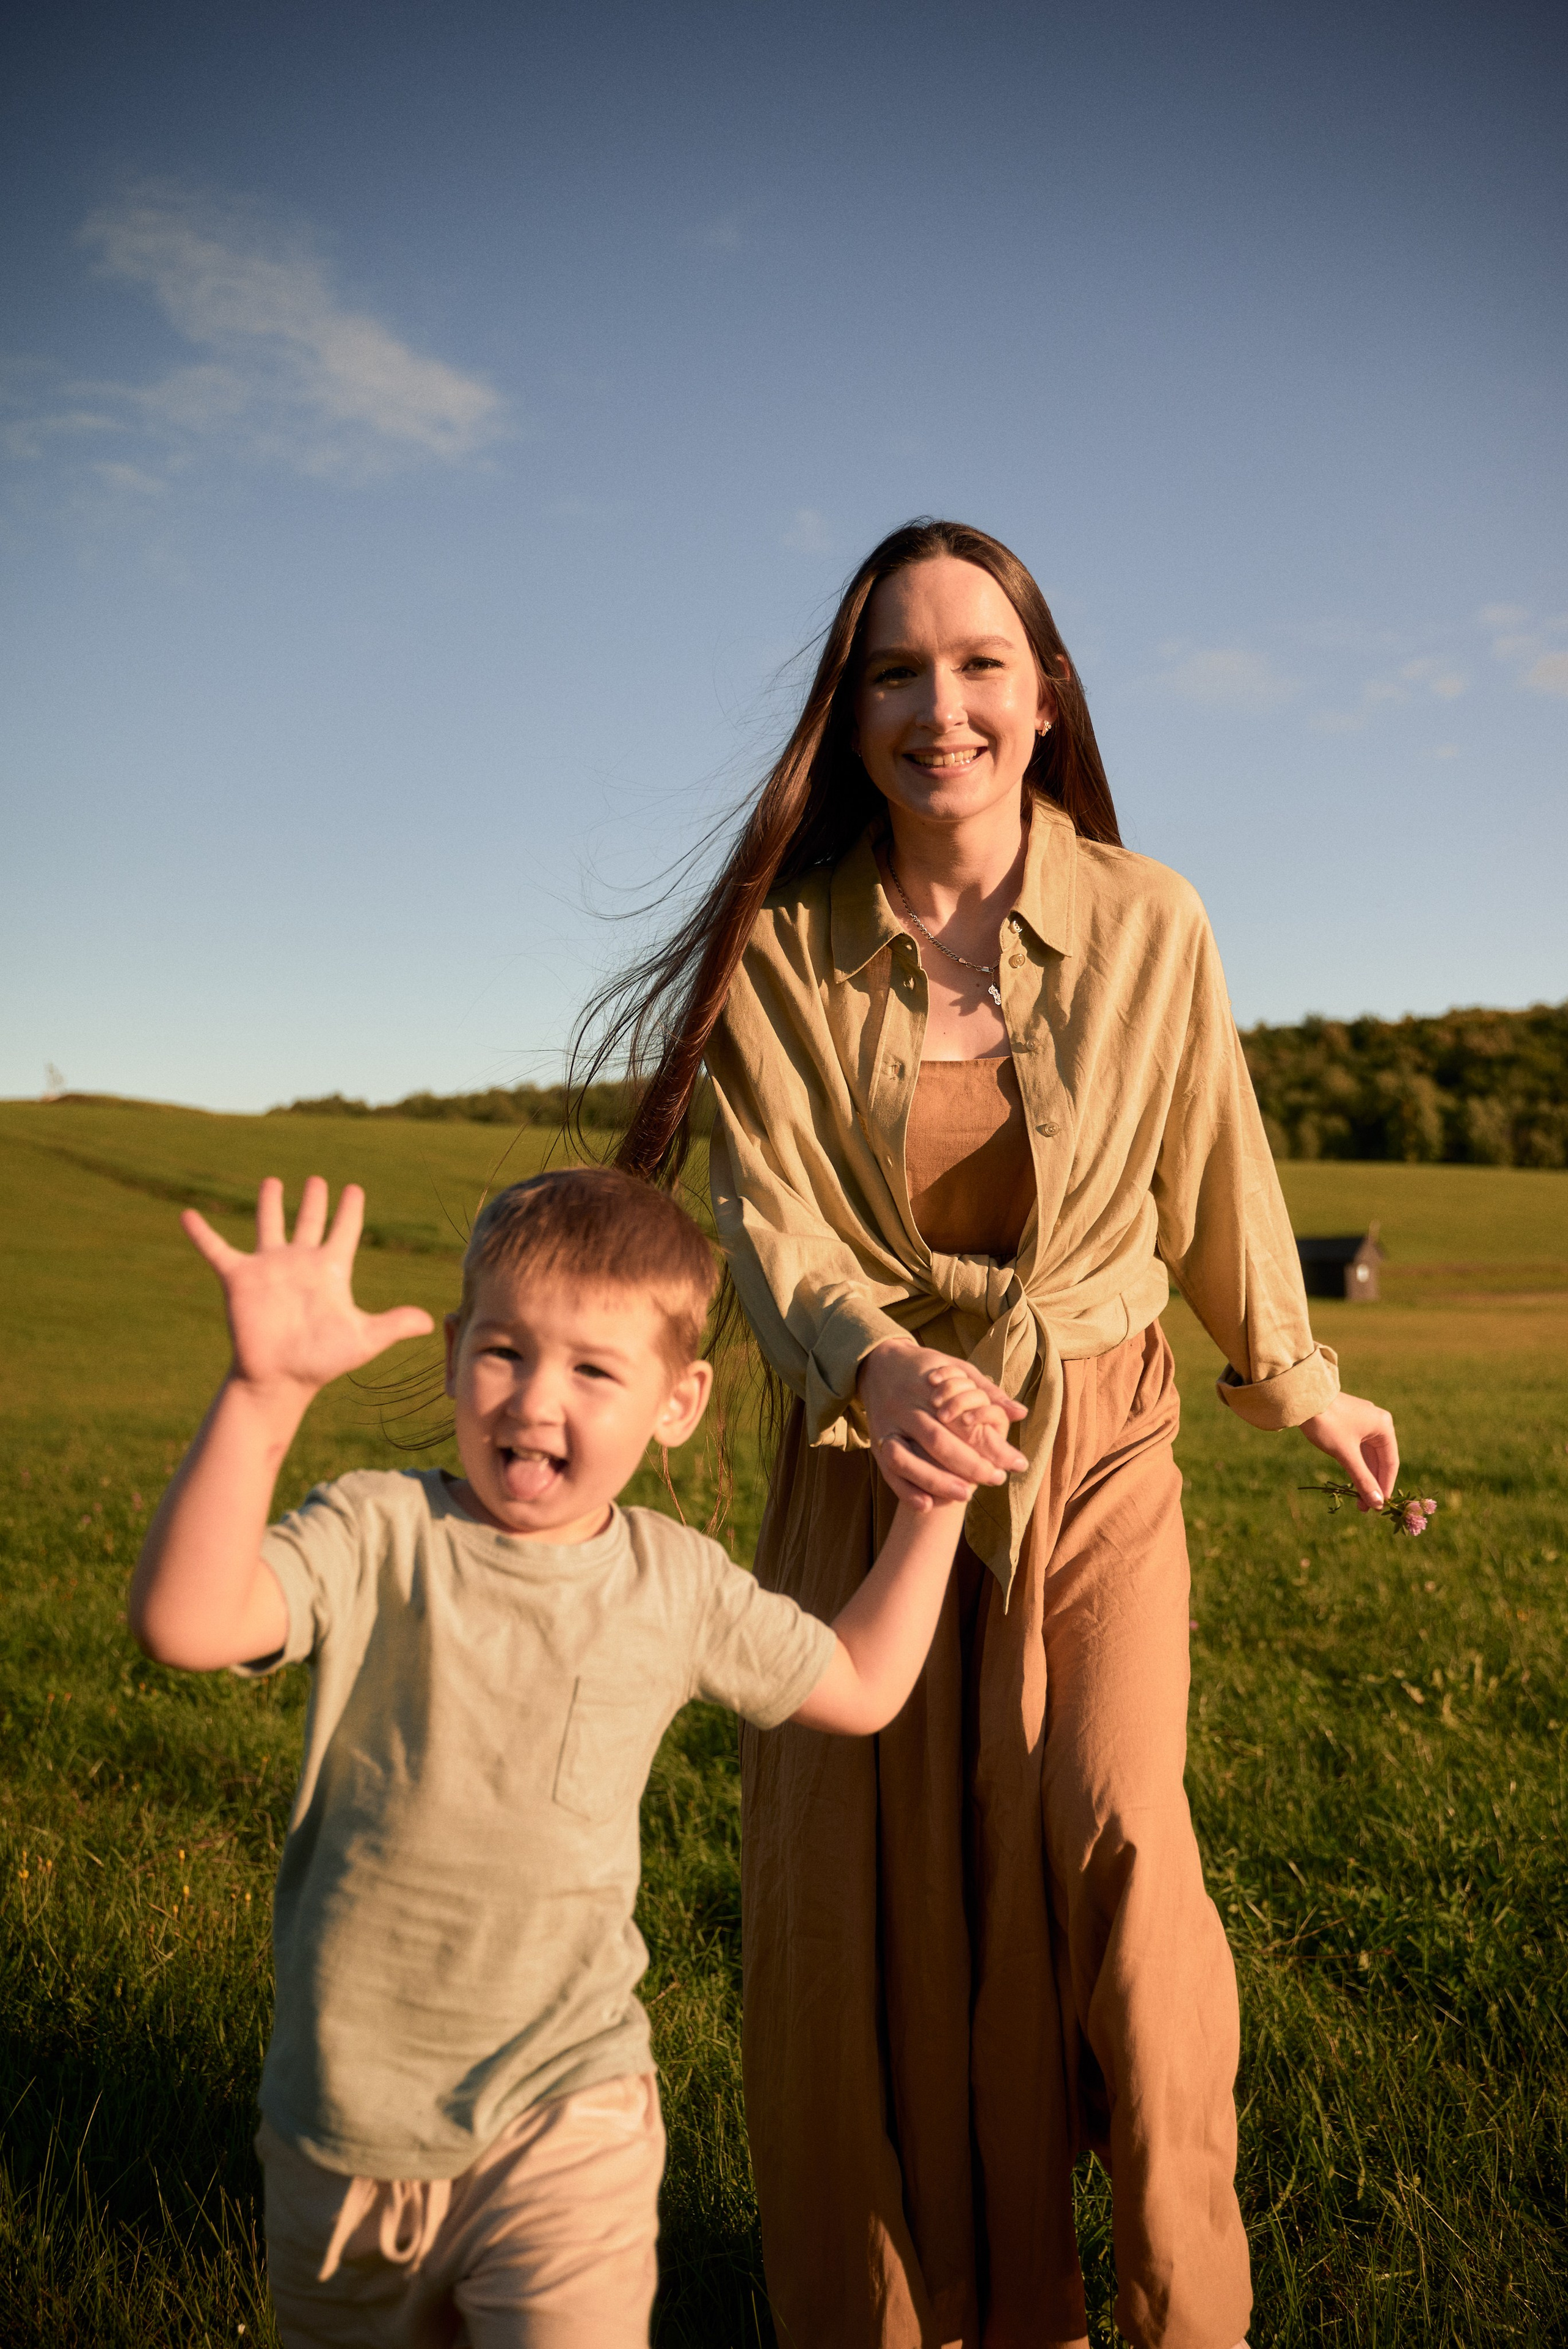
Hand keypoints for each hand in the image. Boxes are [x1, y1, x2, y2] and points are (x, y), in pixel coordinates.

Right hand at [183, 1176, 433, 1399]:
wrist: (280, 1379)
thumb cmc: (321, 1361)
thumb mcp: (363, 1339)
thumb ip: (393, 1325)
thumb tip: (429, 1322)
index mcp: (329, 1270)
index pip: (344, 1231)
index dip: (350, 1210)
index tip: (354, 1189)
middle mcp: (299, 1263)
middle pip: (308, 1222)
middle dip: (314, 1201)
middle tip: (318, 1179)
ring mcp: (268, 1268)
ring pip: (268, 1226)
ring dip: (270, 1204)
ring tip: (272, 1181)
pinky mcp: (239, 1279)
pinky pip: (217, 1249)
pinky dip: (201, 1233)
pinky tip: (186, 1214)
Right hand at [858, 1340, 1028, 1510]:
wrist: (877, 1363)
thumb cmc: (928, 1369)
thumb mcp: (958, 1369)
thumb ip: (988, 1391)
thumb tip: (1021, 1413)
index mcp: (929, 1389)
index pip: (963, 1420)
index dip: (990, 1444)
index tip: (1016, 1462)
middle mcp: (906, 1408)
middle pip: (936, 1440)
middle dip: (968, 1465)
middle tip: (996, 1479)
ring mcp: (887, 1426)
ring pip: (906, 1458)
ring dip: (935, 1480)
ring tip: (965, 1496)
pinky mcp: (876, 1441)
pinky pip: (887, 1470)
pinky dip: (905, 1490)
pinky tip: (927, 1506)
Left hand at [1299, 1391, 1398, 1511]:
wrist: (1302, 1398)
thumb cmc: (1327, 1423)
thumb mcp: (1346, 1454)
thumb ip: (1363, 1479)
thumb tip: (1377, 1504)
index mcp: (1383, 1426)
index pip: (1390, 1463)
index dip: (1385, 1486)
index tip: (1379, 1506)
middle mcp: (1376, 1422)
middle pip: (1379, 1460)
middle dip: (1372, 1484)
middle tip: (1365, 1508)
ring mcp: (1362, 1422)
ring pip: (1367, 1456)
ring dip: (1363, 1476)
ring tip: (1358, 1500)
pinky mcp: (1348, 1423)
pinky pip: (1357, 1449)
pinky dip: (1355, 1465)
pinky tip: (1351, 1481)